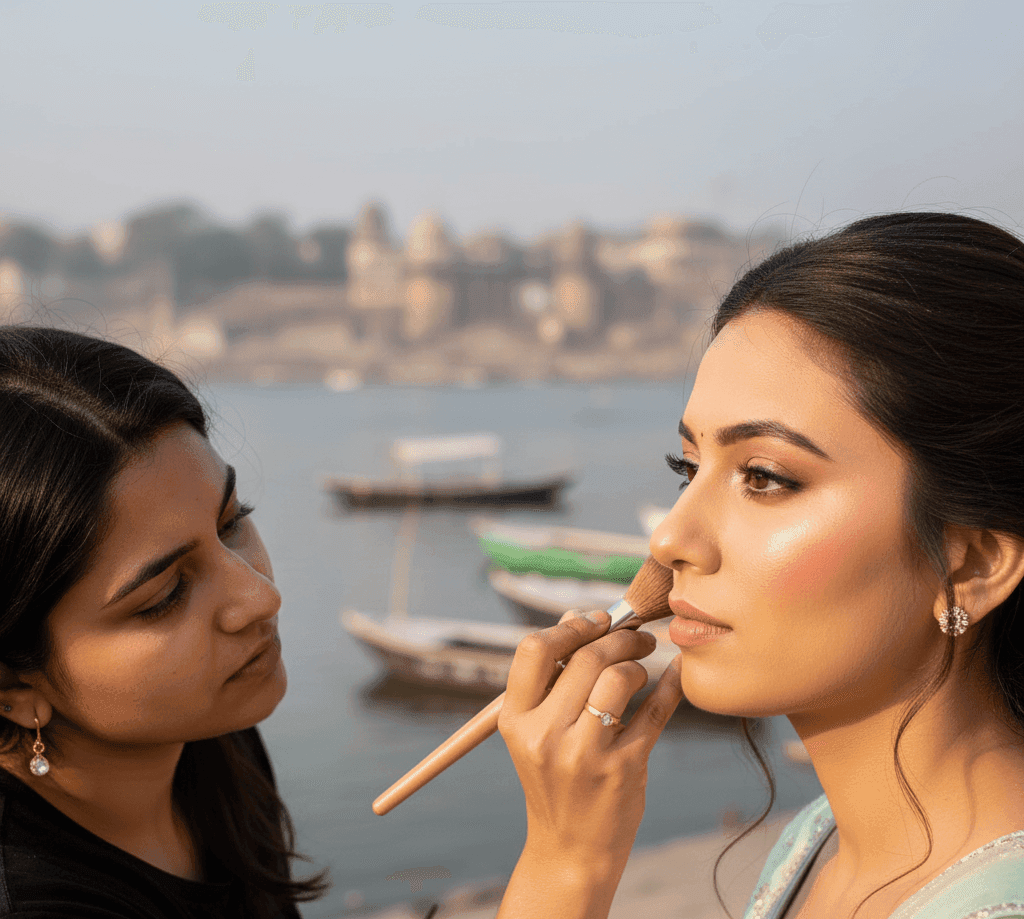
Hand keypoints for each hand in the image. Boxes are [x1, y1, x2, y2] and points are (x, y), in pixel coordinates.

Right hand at [498, 609, 684, 877]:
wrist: (570, 851)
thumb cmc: (555, 779)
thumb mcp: (536, 733)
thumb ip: (553, 678)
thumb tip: (577, 616)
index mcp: (516, 720)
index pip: (534, 650)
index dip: (570, 626)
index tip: (597, 622)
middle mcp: (545, 735)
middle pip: (586, 657)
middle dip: (619, 636)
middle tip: (637, 636)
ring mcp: (584, 755)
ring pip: (619, 678)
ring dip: (638, 661)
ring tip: (644, 665)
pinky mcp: (623, 769)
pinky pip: (654, 712)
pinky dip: (670, 685)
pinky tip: (674, 675)